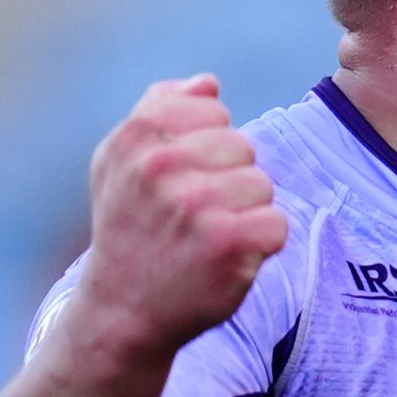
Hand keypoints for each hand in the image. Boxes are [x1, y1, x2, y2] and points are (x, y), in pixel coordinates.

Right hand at [73, 76, 288, 357]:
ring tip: (208, 238)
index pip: (212, 110)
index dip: (206, 147)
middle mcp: (162, 166)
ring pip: (262, 184)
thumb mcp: (119, 163)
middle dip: (228, 179)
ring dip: (245, 213)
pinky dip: (261, 244)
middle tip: (193, 217)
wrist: (121, 312)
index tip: (180, 180)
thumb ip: (158, 111)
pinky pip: (277, 223)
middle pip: (242, 146)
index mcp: (136, 137)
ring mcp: (196, 204)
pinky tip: (228, 258)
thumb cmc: (128, 230)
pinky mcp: (227, 243)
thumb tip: (208, 84)